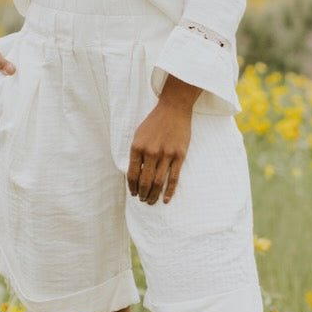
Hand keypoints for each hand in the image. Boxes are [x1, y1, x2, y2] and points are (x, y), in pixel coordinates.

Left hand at [128, 80, 197, 204]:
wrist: (173, 109)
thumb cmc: (154, 122)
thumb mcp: (139, 135)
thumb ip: (136, 153)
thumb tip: (134, 173)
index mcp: (137, 147)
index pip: (132, 174)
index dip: (132, 187)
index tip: (133, 193)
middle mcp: (151, 152)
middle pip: (145, 181)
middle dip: (142, 194)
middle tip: (142, 200)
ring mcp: (166, 154)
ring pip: (158, 182)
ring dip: (153, 195)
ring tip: (151, 202)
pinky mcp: (179, 155)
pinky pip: (174, 178)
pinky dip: (169, 191)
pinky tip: (166, 200)